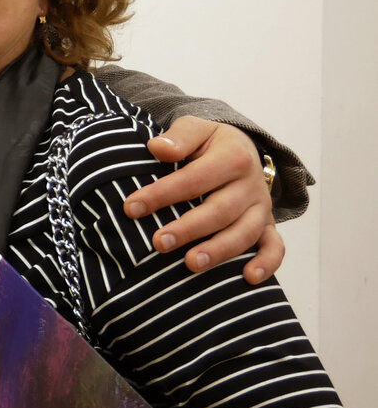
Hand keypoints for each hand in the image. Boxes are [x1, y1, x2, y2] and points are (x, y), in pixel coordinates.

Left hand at [124, 117, 280, 283]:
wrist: (242, 149)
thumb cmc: (208, 143)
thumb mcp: (195, 129)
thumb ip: (179, 137)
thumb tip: (157, 148)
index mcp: (233, 157)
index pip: (193, 179)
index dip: (162, 194)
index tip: (131, 208)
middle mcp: (251, 184)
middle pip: (220, 210)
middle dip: (188, 229)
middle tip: (158, 243)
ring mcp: (261, 207)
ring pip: (245, 232)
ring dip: (219, 250)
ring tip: (191, 264)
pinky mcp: (267, 225)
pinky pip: (275, 247)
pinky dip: (267, 263)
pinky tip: (248, 278)